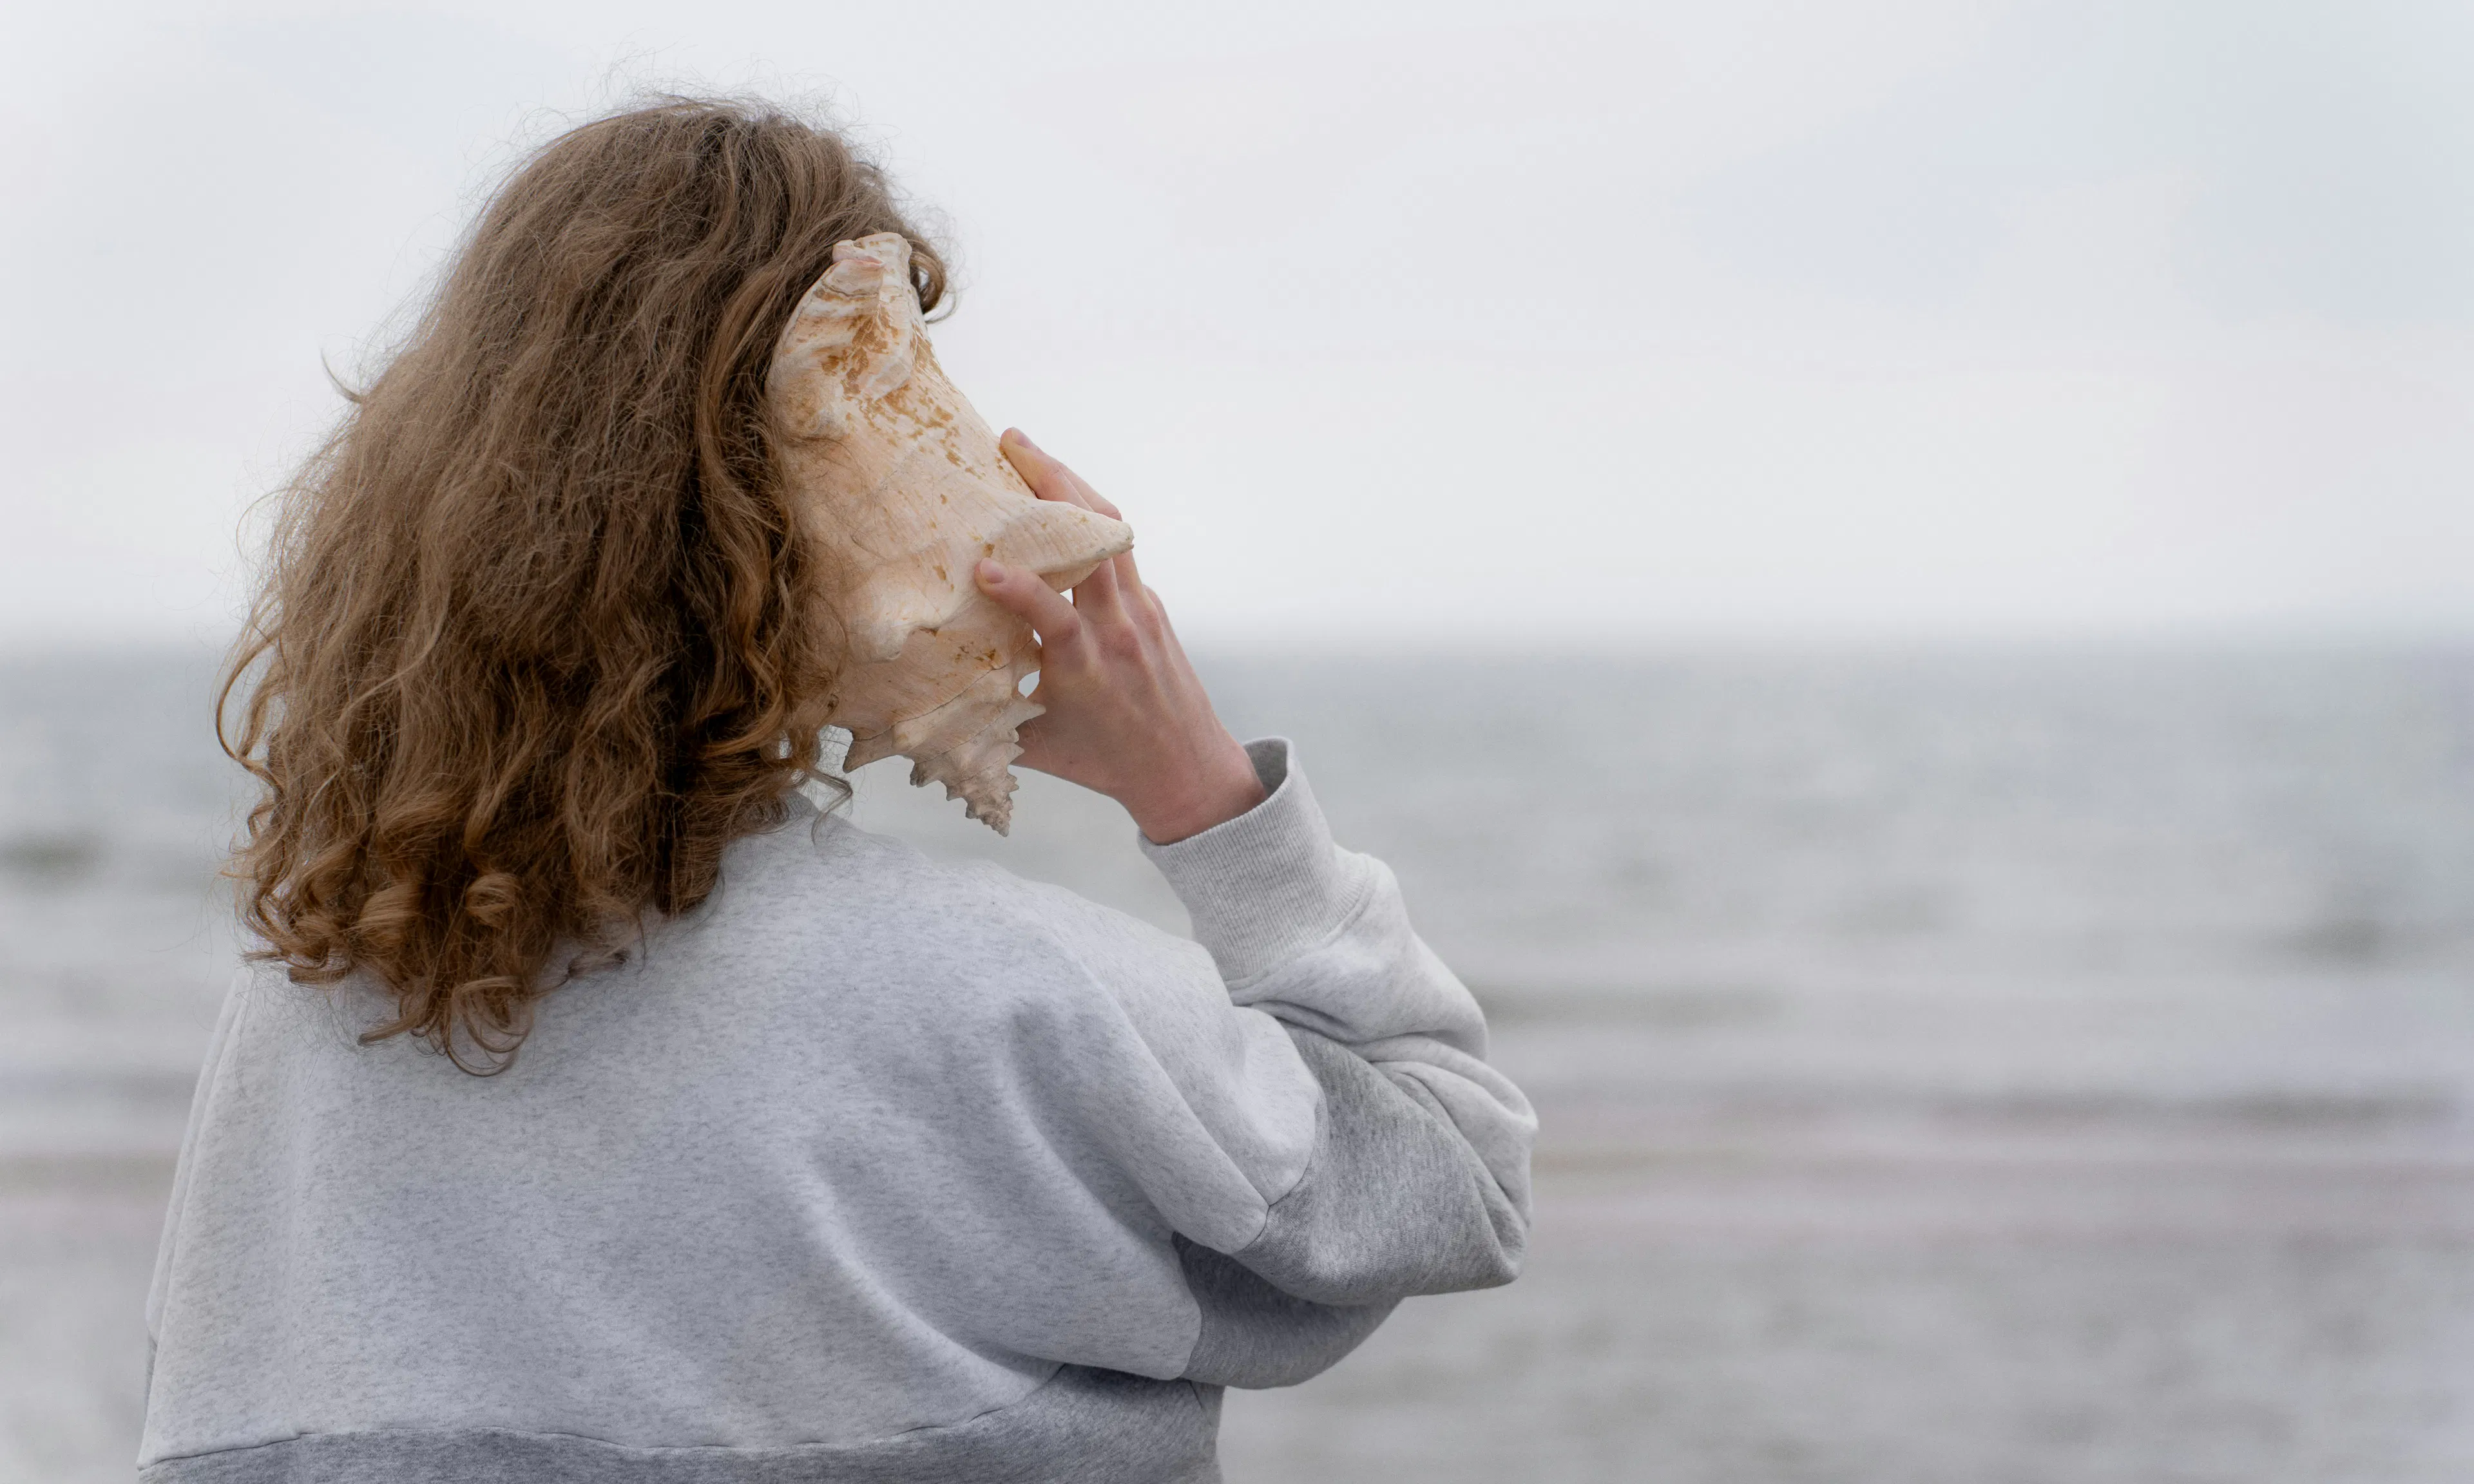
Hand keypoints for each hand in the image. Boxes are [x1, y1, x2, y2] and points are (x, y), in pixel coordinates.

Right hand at [973, 430, 1264, 843]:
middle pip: (1096, 542)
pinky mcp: (1151, 603)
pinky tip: (1057, 498)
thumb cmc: (1107, 765)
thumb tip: (915, 712)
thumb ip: (984, 723)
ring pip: (1113, 530)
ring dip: (1072, 483)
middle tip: (1009, 442)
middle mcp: (1119, 630)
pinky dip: (1088, 515)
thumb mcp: (1038, 749)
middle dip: (1053, 484)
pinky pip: (1120, 546)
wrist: (1188, 770)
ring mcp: (1141, 610)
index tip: (982, 567)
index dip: (1021, 590)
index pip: (1055, 618)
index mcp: (1087, 668)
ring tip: (1029, 451)